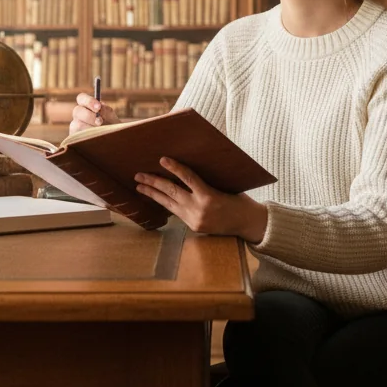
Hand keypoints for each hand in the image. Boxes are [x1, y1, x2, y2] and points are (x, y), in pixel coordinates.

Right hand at [68, 90, 120, 133]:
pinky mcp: (74, 137)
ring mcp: (74, 126)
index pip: (81, 98)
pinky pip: (77, 137)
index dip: (89, 101)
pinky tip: (95, 139)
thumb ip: (105, 110)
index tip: (98, 107)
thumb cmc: (111, 124)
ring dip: (90, 128)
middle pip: (77, 110)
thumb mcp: (111, 116)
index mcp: (86, 105)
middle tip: (100, 122)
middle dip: (90, 116)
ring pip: (77, 124)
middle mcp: (78, 114)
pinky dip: (88, 137)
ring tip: (101, 131)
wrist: (112, 138)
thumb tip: (99, 109)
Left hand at [135, 157, 267, 243]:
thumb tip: (187, 168)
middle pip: (172, 192)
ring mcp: (194, 219)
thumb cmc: (239, 199)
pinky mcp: (193, 226)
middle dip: (153, 182)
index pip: (188, 178)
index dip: (174, 168)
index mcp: (209, 196)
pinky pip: (176, 212)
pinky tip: (156, 197)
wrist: (248, 223)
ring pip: (169, 204)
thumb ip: (206, 180)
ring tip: (140, 186)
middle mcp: (199, 209)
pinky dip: (165, 203)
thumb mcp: (224, 185)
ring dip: (153, 194)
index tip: (162, 159)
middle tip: (139, 175)